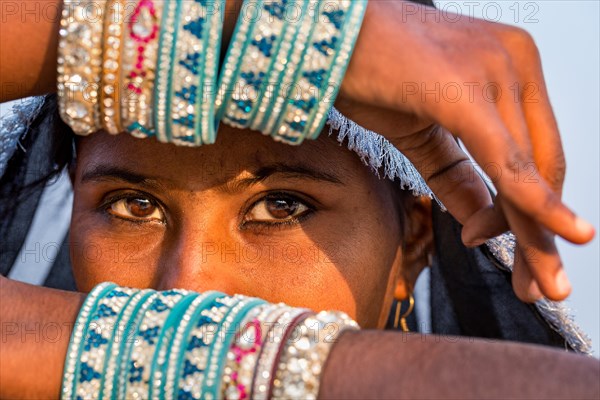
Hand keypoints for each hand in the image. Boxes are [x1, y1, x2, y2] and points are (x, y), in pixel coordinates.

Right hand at [337, 1, 594, 301]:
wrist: (324, 36)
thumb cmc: (368, 70)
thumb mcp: (420, 131)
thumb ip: (455, 174)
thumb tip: (482, 219)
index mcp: (511, 64)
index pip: (536, 151)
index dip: (533, 209)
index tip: (525, 253)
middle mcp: (515, 61)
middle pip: (542, 165)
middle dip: (543, 232)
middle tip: (546, 284)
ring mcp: (494, 70)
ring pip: (527, 170)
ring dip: (533, 233)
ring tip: (538, 282)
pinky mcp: (463, 90)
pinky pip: (503, 159)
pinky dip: (527, 202)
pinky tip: (548, 236)